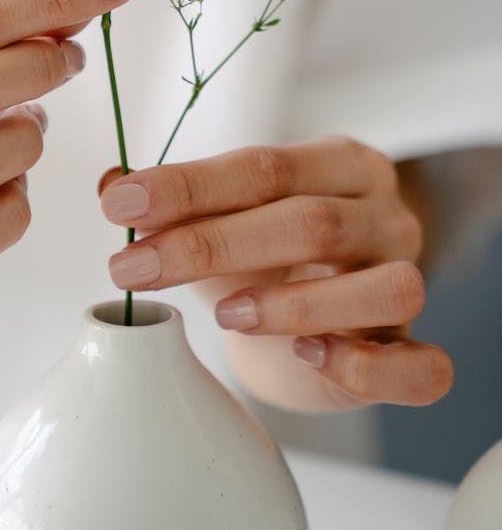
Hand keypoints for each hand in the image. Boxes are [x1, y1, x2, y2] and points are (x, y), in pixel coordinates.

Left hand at [100, 137, 452, 409]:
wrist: (318, 319)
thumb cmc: (270, 256)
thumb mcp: (222, 217)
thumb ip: (171, 200)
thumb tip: (109, 182)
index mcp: (339, 163)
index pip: (264, 166)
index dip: (188, 186)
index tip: (119, 206)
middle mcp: (385, 214)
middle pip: (311, 221)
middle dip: (211, 244)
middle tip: (131, 267)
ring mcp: (408, 279)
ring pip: (381, 288)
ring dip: (295, 304)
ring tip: (225, 315)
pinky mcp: (412, 351)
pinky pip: (420, 365)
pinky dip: (365, 364)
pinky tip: (307, 354)